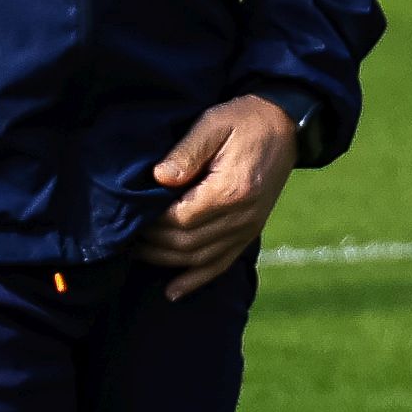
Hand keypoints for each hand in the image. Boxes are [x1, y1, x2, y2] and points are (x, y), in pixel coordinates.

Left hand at [142, 94, 298, 294]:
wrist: (286, 125)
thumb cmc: (244, 120)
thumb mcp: (213, 123)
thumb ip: (186, 152)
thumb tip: (159, 179)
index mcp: (230, 191)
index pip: (179, 220)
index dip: (151, 224)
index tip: (129, 216)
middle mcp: (241, 217)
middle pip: (187, 245)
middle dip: (152, 244)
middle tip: (125, 235)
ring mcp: (248, 228)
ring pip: (199, 259)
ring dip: (166, 261)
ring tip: (137, 254)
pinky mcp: (250, 232)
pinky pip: (221, 264)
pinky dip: (196, 280)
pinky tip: (173, 291)